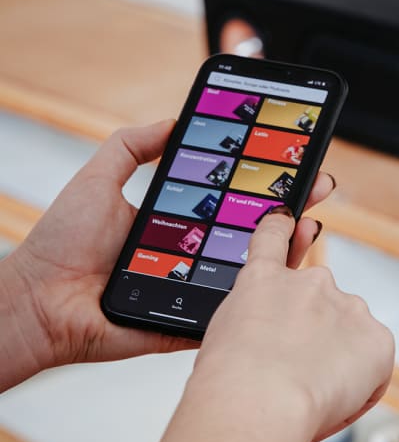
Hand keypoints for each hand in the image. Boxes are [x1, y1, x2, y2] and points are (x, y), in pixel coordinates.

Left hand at [2, 121, 334, 385]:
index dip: (266, 181)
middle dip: (293, 206)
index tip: (291, 162)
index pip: (236, 199)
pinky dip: (266, 292)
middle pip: (257, 230)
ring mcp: (200, 288)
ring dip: (290, 246)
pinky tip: (286, 268)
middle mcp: (198, 255)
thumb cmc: (60, 244)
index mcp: (182, 224)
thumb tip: (173, 120)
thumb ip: (131, 144)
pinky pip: (237, 308)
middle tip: (318, 185)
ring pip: (257, 269)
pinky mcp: (195, 321)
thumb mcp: (98, 179)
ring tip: (307, 221)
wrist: (37, 303)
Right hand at [195, 211, 395, 441]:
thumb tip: (275, 345)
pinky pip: (374, 364)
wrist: (258, 399)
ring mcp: (347, 307)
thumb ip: (253, 327)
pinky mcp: (377, 339)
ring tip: (308, 393)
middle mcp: (311, 283)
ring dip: (338, 362)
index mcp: (264, 279)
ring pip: (350, 339)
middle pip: (321, 308)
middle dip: (313, 337)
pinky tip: (334, 400)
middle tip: (292, 376)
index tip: (289, 218)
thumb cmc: (229, 379)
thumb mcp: (221, 336)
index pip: (275, 237)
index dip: (283, 226)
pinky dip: (361, 385)